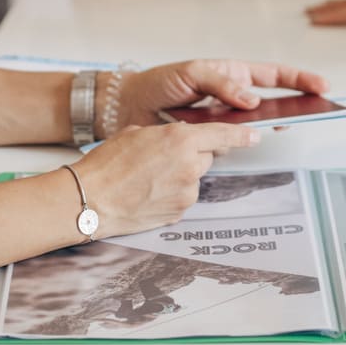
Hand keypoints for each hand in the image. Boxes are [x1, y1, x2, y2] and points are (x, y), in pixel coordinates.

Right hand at [70, 122, 260, 236]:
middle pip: (205, 156)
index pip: (222, 134)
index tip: (255, 135)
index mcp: (181, 139)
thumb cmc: (107, 163)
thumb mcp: (137, 132)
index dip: (241, 134)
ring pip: (193, 178)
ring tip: (148, 178)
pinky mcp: (180, 212)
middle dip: (191, 154)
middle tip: (162, 157)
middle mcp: (190, 166)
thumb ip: (166, 133)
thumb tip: (176, 138)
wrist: (90, 199)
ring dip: (179, 175)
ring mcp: (187, 192)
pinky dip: (171, 193)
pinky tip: (148, 193)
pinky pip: (183, 196)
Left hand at [114, 59, 329, 131]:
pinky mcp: (211, 139)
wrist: (129, 107)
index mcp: (232, 73)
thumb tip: (252, 99)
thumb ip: (222, 84)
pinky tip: (247, 143)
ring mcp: (224, 119)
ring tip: (289, 127)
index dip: (298, 80)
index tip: (321, 85)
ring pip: (255, 124)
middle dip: (296, 105)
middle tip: (318, 111)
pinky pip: (232, 142)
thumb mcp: (192, 73)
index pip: (273, 76)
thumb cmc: (160, 82)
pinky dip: (240, 143)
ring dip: (269, 126)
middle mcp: (232, 97)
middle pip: (272, 102)